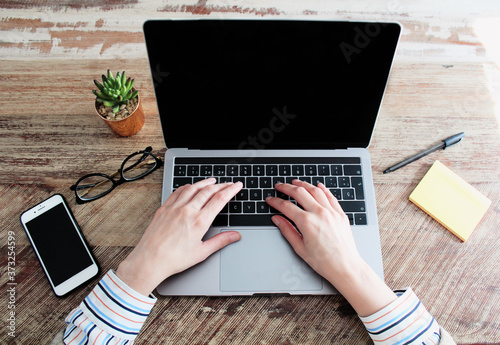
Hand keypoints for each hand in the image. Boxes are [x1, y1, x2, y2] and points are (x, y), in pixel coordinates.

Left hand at [116, 178, 242, 295]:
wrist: (150, 260)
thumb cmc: (174, 259)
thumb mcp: (201, 252)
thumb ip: (220, 241)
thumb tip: (235, 236)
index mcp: (199, 221)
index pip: (219, 199)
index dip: (231, 190)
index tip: (237, 185)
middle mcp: (187, 211)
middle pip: (208, 191)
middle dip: (221, 185)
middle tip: (229, 183)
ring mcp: (174, 207)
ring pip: (193, 188)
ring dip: (205, 182)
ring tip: (212, 180)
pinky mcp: (164, 208)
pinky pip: (178, 192)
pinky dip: (187, 186)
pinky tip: (190, 187)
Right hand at [266, 180, 362, 284]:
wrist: (345, 266)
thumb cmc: (324, 262)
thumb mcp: (300, 248)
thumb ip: (287, 230)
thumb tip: (277, 219)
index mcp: (307, 222)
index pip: (286, 206)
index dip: (275, 201)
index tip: (270, 199)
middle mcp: (319, 213)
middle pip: (299, 193)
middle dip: (286, 187)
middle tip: (279, 186)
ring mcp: (331, 212)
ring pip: (315, 190)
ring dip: (303, 184)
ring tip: (295, 182)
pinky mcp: (340, 214)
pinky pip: (330, 196)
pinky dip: (323, 189)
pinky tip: (318, 186)